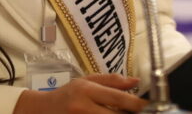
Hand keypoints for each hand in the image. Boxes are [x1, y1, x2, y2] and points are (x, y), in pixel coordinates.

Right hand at [14, 73, 145, 113]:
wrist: (41, 110)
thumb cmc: (67, 94)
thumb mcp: (87, 80)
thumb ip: (112, 81)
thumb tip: (136, 80)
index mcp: (87, 90)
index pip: (117, 98)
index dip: (137, 104)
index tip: (150, 107)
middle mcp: (83, 107)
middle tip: (142, 113)